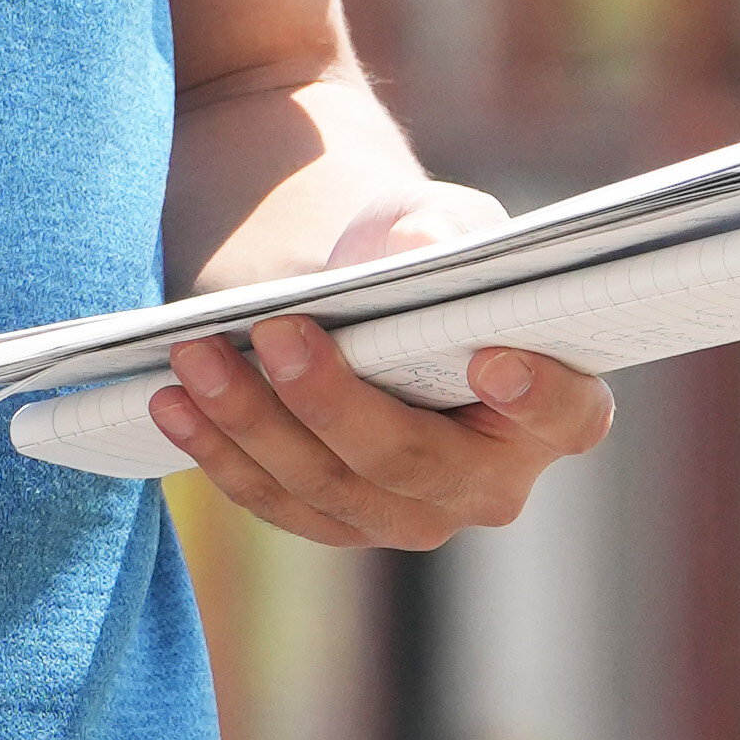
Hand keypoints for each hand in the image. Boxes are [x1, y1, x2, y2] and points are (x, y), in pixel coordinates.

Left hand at [147, 186, 615, 549]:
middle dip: (334, 403)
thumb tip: (415, 251)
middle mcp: (490, 483)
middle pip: (414, 464)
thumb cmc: (416, 248)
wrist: (354, 287)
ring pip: (329, 489)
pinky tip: (173, 401)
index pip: (566, 417)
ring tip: (195, 358)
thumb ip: (437, 229)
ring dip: (253, 424)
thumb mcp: (434, 218)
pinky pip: (276, 501)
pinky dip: (220, 450)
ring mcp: (410, 514)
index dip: (538, 399)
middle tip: (277, 334)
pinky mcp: (338, 521)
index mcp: (555, 407)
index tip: (491, 361)